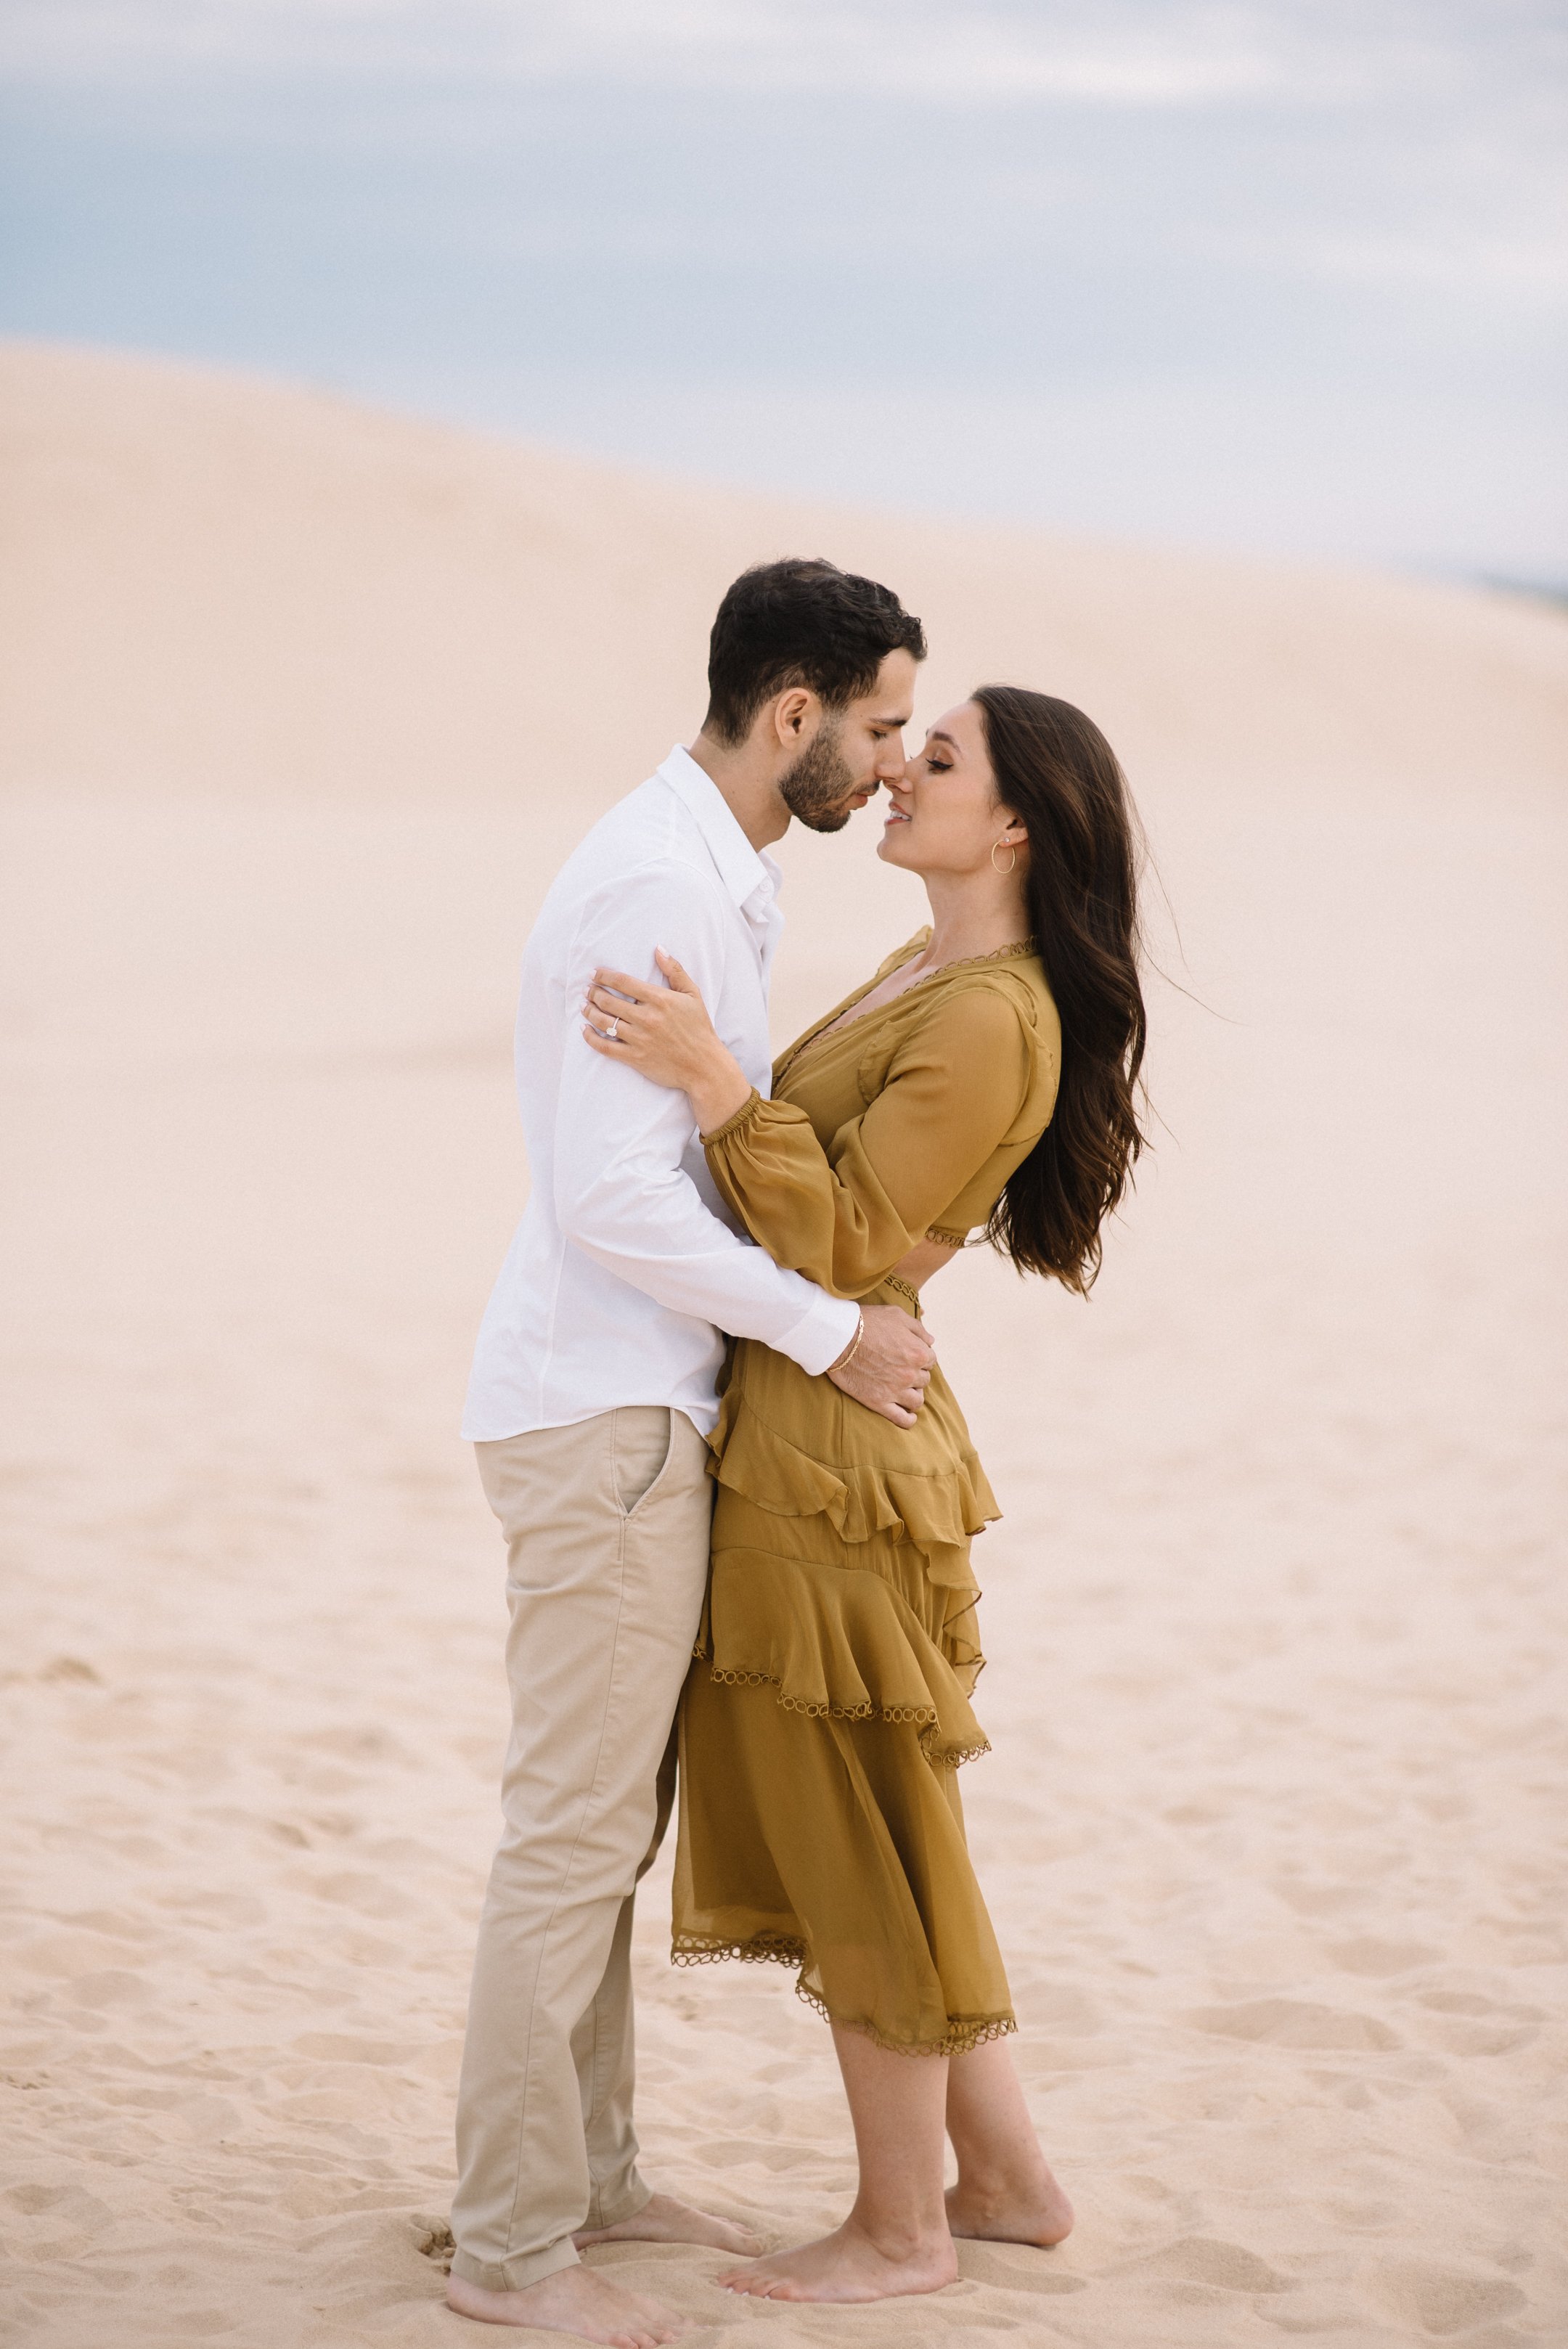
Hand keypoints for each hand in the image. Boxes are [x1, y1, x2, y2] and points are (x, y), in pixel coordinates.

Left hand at [582, 951, 751, 1132]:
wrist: (704, 1066)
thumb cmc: (699, 1028)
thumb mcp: (693, 995)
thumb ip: (675, 970)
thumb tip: (658, 949)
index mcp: (659, 999)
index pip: (623, 982)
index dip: (604, 975)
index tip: (594, 973)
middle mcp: (647, 1018)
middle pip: (609, 1001)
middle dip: (593, 992)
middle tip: (587, 989)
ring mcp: (639, 1039)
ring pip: (604, 1022)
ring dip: (589, 1011)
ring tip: (584, 1005)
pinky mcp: (635, 1058)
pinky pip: (605, 1046)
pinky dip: (591, 1038)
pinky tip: (585, 1030)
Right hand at [828, 1304, 935, 1428]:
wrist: (838, 1337)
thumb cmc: (867, 1322)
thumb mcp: (897, 1315)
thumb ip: (918, 1329)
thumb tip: (931, 1341)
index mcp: (918, 1353)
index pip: (931, 1360)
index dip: (920, 1356)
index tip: (908, 1355)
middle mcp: (910, 1374)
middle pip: (924, 1380)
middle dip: (916, 1374)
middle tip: (901, 1369)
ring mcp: (895, 1390)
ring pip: (917, 1401)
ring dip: (913, 1394)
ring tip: (903, 1389)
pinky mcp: (879, 1402)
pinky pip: (902, 1419)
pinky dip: (908, 1419)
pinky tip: (907, 1414)